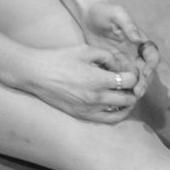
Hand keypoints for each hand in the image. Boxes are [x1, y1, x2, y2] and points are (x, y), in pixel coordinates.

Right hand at [18, 43, 143, 122]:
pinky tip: (116, 106)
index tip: (129, 70)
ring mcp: (90, 109)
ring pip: (121, 111)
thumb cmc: (58, 58)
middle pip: (129, 98)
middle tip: (130, 83)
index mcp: (98, 79)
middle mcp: (97, 97)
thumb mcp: (84, 50)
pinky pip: (108, 119)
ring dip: (127, 102)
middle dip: (133, 89)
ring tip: (125, 94)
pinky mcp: (82, 115)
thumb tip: (118, 66)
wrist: (35, 73)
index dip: (133, 74)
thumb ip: (106, 56)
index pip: (130, 81)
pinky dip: (117, 113)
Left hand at [82, 2, 159, 97]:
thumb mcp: (116, 13)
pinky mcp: (113, 65)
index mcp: (140, 41)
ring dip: (134, 87)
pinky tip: (116, 94)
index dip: (152, 65)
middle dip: (144, 82)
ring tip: (129, 96)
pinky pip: (120, 78)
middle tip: (138, 92)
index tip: (146, 72)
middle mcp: (135, 53)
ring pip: (134, 78)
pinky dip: (121, 86)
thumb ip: (127, 24)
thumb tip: (138, 38)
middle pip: (145, 71)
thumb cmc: (104, 11)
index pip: (152, 55)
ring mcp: (125, 60)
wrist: (87, 15)